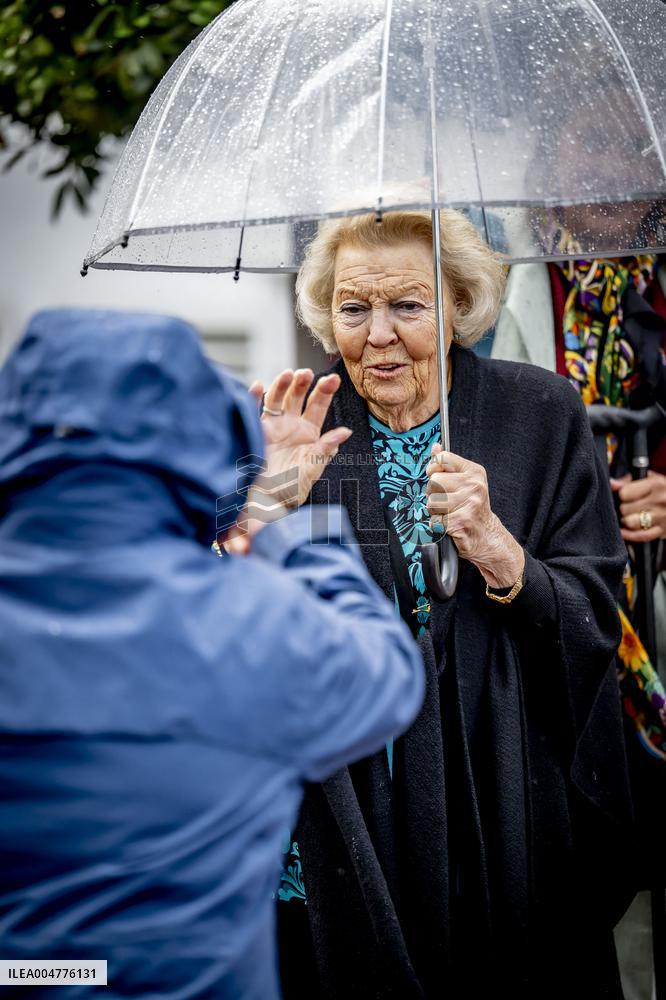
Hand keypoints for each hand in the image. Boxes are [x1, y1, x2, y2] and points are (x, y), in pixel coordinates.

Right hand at [222, 368, 351, 554]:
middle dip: (302, 383)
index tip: (333, 379)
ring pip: (277, 399)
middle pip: (297, 397)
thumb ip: (325, 451)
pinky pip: (253, 410)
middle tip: (306, 373)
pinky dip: (252, 398)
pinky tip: (256, 386)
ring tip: (288, 374)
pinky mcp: (254, 431)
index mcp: (308, 433)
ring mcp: (271, 426)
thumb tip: (346, 432)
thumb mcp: (311, 471)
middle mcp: (290, 425)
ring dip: (281, 385)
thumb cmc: (290, 490)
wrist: (263, 504)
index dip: (325, 391)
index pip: (318, 406)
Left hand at [426, 442, 523, 588]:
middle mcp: (474, 486)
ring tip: (449, 513)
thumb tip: (435, 447)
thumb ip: (447, 465)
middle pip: (433, 481)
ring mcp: (469, 504)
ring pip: (432, 502)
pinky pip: (435, 520)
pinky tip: (450, 524)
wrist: (486, 535)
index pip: (442, 458)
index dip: (434, 469)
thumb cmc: (471, 507)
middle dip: (434, 494)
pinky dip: (438, 525)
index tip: (438, 479)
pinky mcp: (461, 522)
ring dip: (435, 511)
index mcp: (474, 472)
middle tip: (447, 502)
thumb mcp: (464, 481)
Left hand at [610, 471, 665, 542]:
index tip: (625, 495)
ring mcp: (662, 517)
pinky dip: (629, 535)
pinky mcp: (663, 531)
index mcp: (656, 484)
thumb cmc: (664, 489)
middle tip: (628, 506)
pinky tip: (624, 531)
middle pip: (625, 509)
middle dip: (623, 508)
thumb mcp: (651, 479)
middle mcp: (660, 501)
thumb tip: (611, 483)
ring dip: (626, 521)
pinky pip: (640, 536)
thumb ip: (628, 481)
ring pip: (630, 523)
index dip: (622, 495)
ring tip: (630, 516)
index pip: (624, 493)